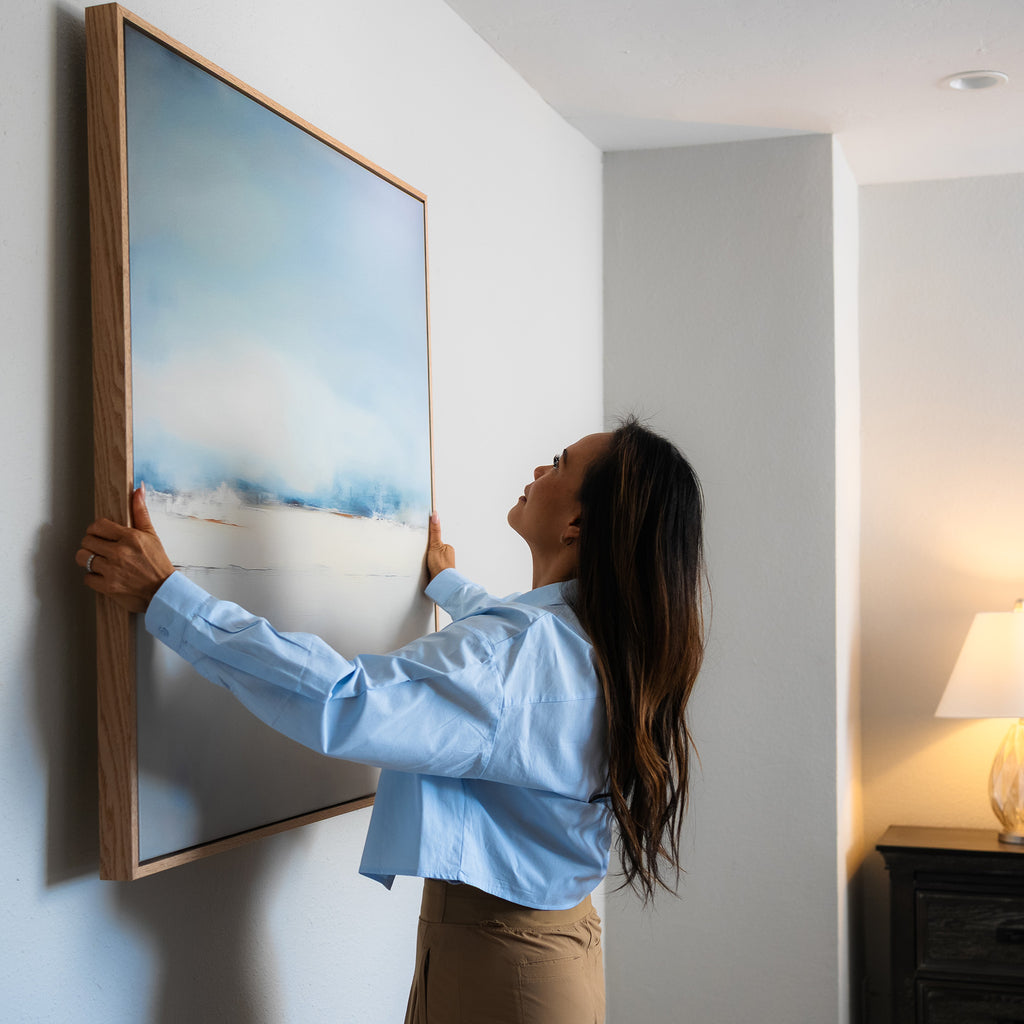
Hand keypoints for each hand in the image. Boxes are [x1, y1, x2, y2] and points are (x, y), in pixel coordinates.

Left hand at [76, 484, 175, 612]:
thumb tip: (137, 490)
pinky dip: (92, 577)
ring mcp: (112, 570)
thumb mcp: (151, 535)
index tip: (100, 534)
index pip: (97, 525)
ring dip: (88, 559)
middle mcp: (119, 553)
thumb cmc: (158, 563)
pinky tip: (102, 574)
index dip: (96, 529)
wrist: (163, 590)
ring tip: (98, 560)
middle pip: (86, 541)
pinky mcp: (108, 586)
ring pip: (83, 558)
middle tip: (100, 548)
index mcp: (129, 537)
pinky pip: (87, 577)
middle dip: (91, 543)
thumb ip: (140, 512)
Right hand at [426, 511, 455, 580]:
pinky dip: (426, 568)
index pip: (435, 541)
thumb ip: (434, 531)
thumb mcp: (435, 544)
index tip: (425, 548)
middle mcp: (447, 556)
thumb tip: (435, 515)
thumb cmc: (440, 565)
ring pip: (431, 559)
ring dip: (426, 562)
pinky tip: (424, 569)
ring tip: (425, 564)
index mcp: (448, 547)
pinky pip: (429, 567)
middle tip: (424, 556)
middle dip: (427, 553)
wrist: (440, 583)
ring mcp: (443, 565)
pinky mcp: (437, 572)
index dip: (429, 543)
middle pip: (433, 550)